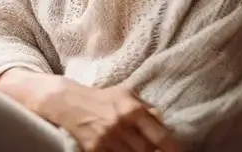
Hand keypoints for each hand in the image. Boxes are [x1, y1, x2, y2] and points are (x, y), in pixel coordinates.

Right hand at [36, 78, 179, 151]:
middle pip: (147, 151)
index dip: (172, 148)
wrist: (69, 102)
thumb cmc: (102, 98)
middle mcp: (121, 124)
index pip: (160, 136)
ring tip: (135, 148)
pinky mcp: (94, 149)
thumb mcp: (126, 95)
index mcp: (132, 109)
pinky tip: (122, 150)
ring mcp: (107, 139)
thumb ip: (146, 108)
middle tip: (151, 148)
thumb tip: (165, 123)